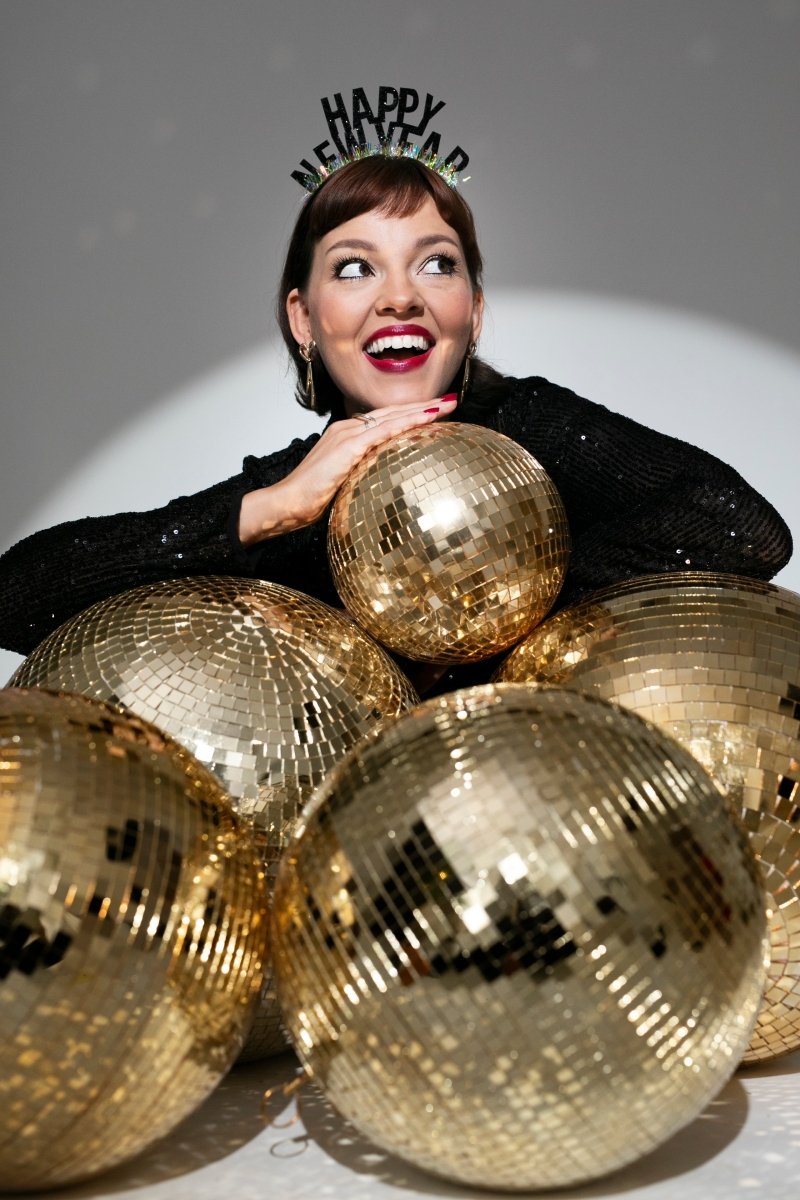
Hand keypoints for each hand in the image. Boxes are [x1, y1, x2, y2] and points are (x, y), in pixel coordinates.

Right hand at [239, 394, 456, 543]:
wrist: (287, 502)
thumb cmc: (312, 499)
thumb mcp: (344, 482)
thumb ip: (363, 475)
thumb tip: (384, 483)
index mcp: (347, 435)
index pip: (386, 420)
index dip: (411, 414)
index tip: (435, 411)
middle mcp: (348, 428)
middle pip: (393, 411)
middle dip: (424, 405)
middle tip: (451, 399)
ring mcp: (347, 434)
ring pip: (393, 416)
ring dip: (423, 409)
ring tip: (448, 403)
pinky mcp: (348, 446)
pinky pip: (384, 430)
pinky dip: (408, 422)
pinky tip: (428, 418)